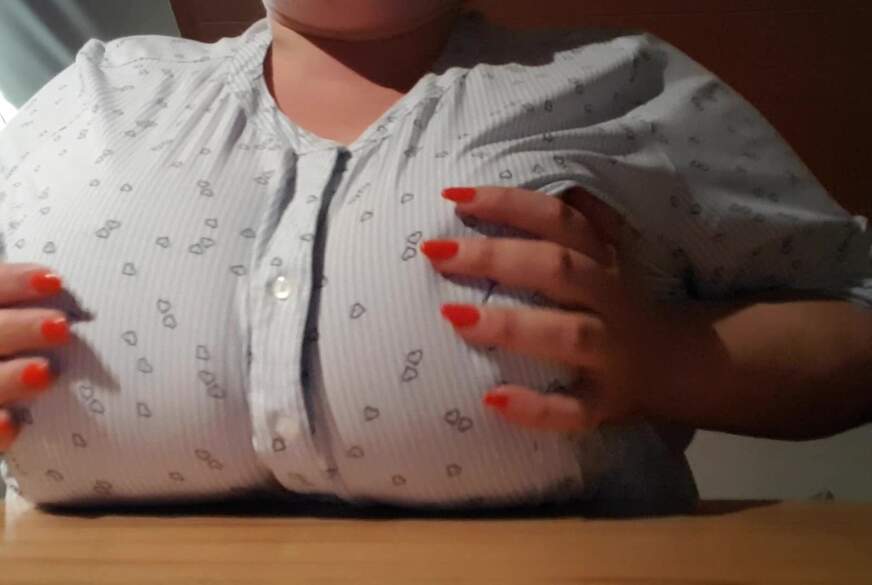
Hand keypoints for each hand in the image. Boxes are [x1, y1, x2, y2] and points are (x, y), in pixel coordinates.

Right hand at [0, 263, 69, 450]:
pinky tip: (12, 425)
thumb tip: (90, 298)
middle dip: (19, 328)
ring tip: (44, 372)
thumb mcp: (33, 330)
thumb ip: (46, 315)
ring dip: (8, 378)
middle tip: (60, 327)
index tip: (54, 281)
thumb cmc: (32, 351)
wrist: (9, 406)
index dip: (14, 282)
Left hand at [422, 186, 700, 432]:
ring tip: (453, 316)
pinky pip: (573, 410)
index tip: (453, 196)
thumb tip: (541, 185)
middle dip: (495, 257)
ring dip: (511, 325)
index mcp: (600, 261)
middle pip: (557, 269)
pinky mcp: (605, 403)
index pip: (557, 220)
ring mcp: (609, 354)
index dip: (508, 203)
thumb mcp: (606, 255)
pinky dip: (535, 408)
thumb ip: (580, 220)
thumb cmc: (617, 303)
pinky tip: (492, 400)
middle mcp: (608, 300)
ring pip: (567, 334)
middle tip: (435, 252)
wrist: (677, 363)